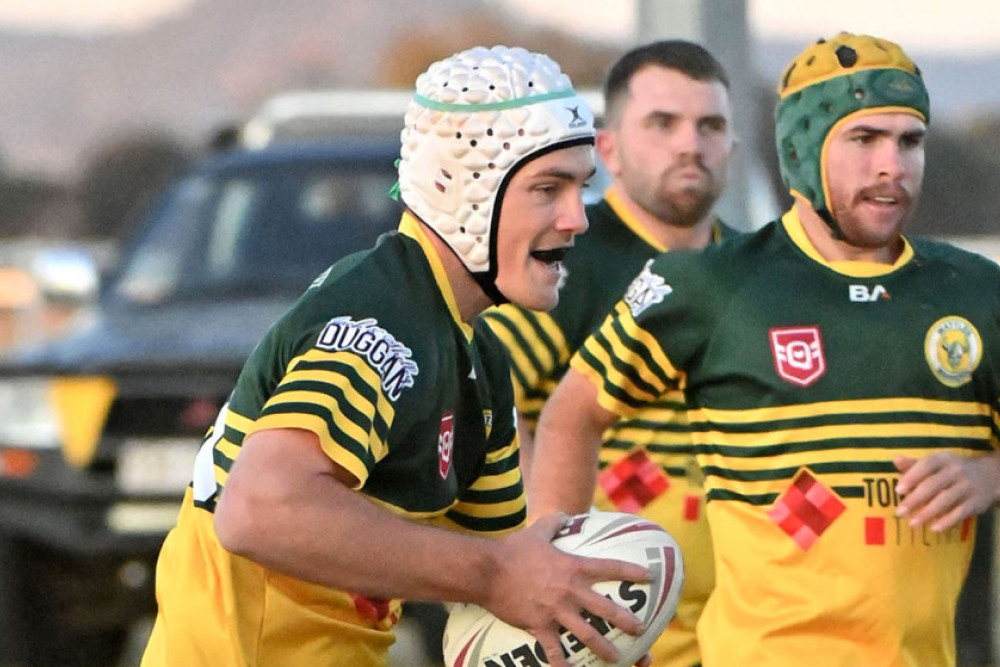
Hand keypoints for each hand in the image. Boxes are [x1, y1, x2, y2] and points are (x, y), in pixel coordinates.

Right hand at [485, 513, 649, 666]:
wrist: (487, 571)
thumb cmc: (512, 550)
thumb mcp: (536, 532)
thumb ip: (553, 523)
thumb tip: (564, 513)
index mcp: (572, 567)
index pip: (608, 568)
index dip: (631, 571)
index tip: (649, 576)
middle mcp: (568, 590)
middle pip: (605, 608)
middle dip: (626, 620)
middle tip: (642, 630)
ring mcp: (555, 610)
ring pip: (586, 633)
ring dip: (603, 648)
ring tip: (617, 659)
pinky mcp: (539, 626)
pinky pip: (554, 650)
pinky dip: (563, 664)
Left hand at [895, 452, 999, 530]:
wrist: (990, 476)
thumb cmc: (952, 471)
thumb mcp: (936, 464)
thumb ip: (915, 464)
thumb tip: (896, 460)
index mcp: (943, 459)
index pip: (926, 465)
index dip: (911, 477)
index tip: (898, 490)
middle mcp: (956, 470)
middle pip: (933, 485)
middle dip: (915, 499)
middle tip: (900, 512)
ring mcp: (967, 486)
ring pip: (945, 500)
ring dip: (928, 513)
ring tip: (912, 523)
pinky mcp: (976, 502)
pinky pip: (960, 512)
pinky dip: (947, 521)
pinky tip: (934, 528)